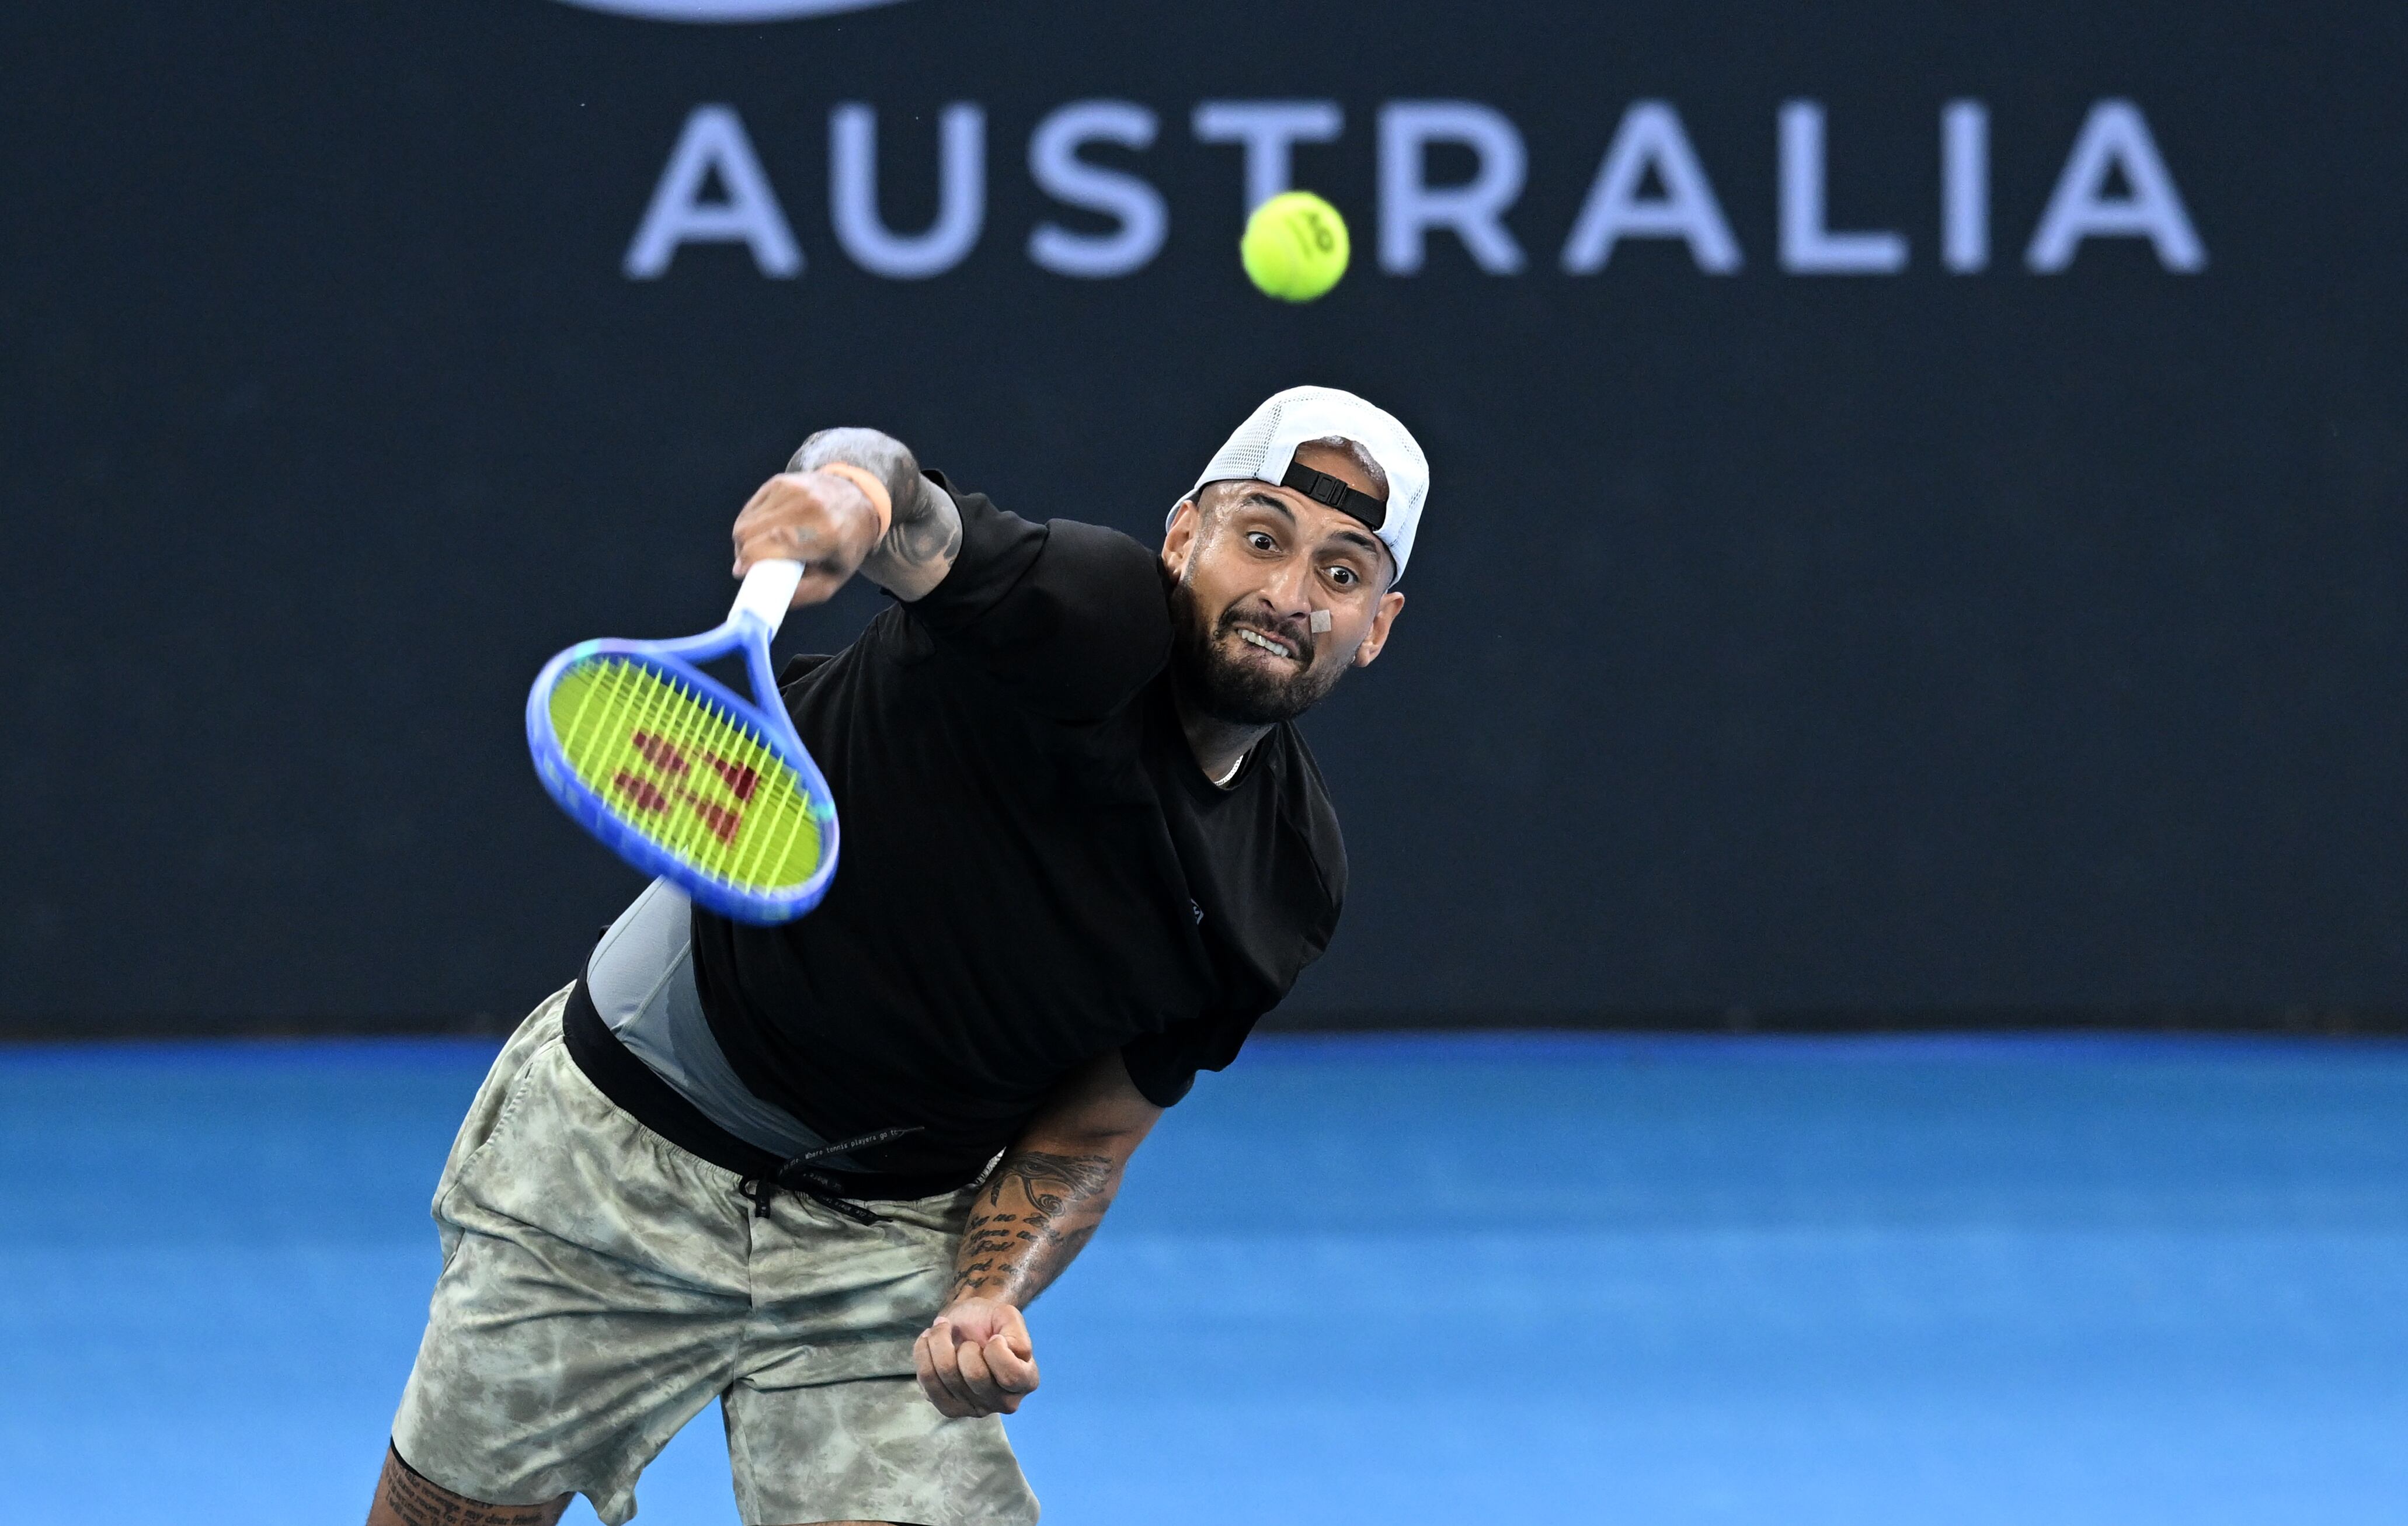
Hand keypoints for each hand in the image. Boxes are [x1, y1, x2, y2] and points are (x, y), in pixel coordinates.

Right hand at [730, 469, 886, 605]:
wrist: (858, 499)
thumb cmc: (846, 544)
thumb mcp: (834, 578)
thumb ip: (803, 594)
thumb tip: (766, 599)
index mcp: (826, 534)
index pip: (772, 545)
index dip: (750, 561)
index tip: (743, 573)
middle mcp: (808, 506)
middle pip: (751, 532)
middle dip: (742, 553)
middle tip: (749, 565)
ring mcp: (792, 489)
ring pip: (746, 520)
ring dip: (744, 539)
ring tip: (757, 549)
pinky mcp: (780, 480)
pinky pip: (750, 508)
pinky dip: (749, 523)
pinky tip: (761, 532)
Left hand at [912, 1297, 1038, 1417]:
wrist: (966, 1324)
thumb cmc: (989, 1321)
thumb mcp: (1008, 1316)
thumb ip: (1016, 1332)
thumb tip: (1008, 1351)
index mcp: (1026, 1380)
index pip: (1011, 1375)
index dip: (997, 1351)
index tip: (993, 1337)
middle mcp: (1004, 1401)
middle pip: (976, 1376)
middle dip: (966, 1346)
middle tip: (967, 1338)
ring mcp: (975, 1409)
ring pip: (948, 1377)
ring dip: (939, 1343)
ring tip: (942, 1330)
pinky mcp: (949, 1408)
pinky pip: (928, 1383)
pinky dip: (923, 1355)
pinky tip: (928, 1341)